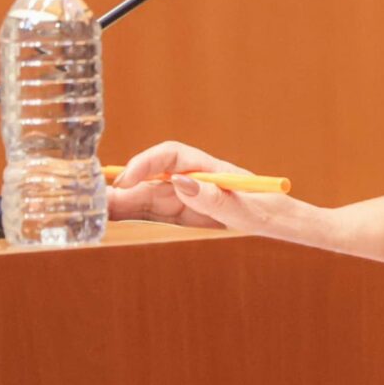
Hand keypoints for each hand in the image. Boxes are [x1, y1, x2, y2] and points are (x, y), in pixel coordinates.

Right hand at [104, 139, 318, 240]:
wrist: (291, 227)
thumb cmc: (275, 213)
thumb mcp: (251, 210)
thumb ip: (219, 198)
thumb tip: (182, 182)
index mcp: (211, 170)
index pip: (172, 157)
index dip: (147, 164)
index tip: (128, 180)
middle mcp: (196, 181)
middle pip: (153, 178)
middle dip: (124, 186)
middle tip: (93, 199)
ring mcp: (189, 199)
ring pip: (148, 197)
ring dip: (122, 203)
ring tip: (92, 211)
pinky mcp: (186, 217)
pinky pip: (155, 214)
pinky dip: (132, 217)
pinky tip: (110, 221)